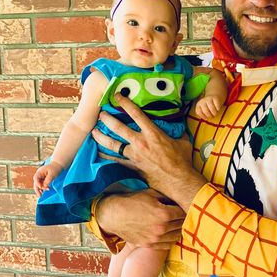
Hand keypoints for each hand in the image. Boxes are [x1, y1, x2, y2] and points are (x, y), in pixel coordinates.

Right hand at [33, 161, 62, 194]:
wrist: (59, 165)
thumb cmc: (55, 168)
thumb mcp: (52, 175)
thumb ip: (47, 180)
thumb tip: (44, 186)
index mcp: (40, 172)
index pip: (36, 178)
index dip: (37, 183)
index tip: (41, 187)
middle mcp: (39, 174)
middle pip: (36, 182)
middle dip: (37, 189)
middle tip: (40, 196)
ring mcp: (41, 177)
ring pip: (38, 184)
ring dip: (40, 189)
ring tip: (42, 195)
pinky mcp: (44, 179)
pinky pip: (42, 184)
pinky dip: (43, 188)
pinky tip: (45, 190)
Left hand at [93, 95, 204, 209]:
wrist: (179, 181)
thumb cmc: (182, 161)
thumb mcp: (183, 141)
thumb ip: (178, 131)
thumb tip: (179, 123)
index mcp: (153, 133)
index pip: (136, 113)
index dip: (125, 102)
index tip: (118, 96)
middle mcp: (140, 142)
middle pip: (118, 128)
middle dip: (108, 119)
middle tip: (101, 114)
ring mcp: (134, 155)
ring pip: (113, 144)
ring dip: (101, 137)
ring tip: (94, 131)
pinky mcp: (133, 167)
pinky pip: (116, 161)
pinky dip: (106, 156)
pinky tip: (98, 152)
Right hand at [96, 189, 184, 250]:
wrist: (114, 215)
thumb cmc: (132, 201)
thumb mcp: (151, 194)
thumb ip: (167, 197)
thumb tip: (179, 198)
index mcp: (164, 214)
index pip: (183, 213)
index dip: (185, 209)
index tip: (185, 207)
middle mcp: (162, 228)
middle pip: (182, 225)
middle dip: (183, 219)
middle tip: (183, 215)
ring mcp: (156, 238)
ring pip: (176, 237)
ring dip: (179, 230)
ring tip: (177, 225)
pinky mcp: (149, 245)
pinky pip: (167, 245)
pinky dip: (171, 239)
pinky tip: (169, 233)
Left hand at [194, 93, 223, 120]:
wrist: (215, 94)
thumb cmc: (209, 104)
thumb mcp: (204, 108)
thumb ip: (204, 113)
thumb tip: (207, 119)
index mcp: (198, 104)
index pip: (198, 112)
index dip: (202, 116)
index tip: (206, 118)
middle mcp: (203, 101)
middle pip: (205, 111)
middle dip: (210, 116)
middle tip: (212, 116)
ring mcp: (209, 99)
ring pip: (211, 108)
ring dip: (214, 113)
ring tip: (215, 113)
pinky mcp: (215, 98)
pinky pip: (217, 106)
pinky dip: (218, 109)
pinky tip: (218, 109)